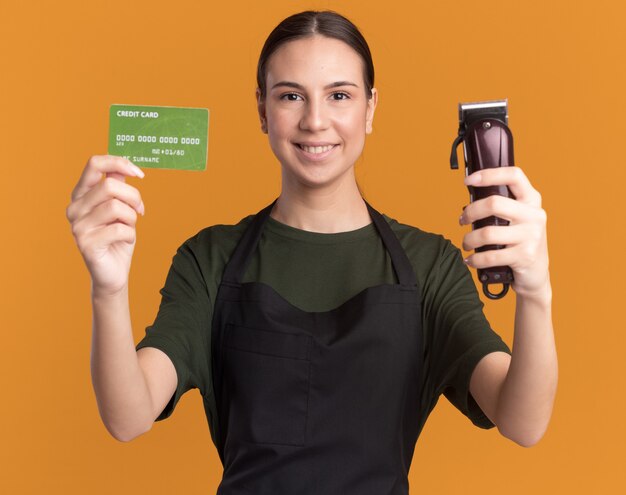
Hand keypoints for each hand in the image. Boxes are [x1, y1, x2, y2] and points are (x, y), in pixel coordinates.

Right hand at [66, 155, 145, 296]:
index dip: (119, 163)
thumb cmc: (118, 238)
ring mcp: (77, 226)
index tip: (139, 174)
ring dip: (131, 218)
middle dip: (133, 197)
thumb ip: (118, 186)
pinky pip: (119, 229)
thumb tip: (125, 166)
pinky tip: (124, 242)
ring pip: (116, 207)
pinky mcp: (86, 243)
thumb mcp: (121, 208)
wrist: (114, 272)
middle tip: (140, 210)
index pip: (94, 164)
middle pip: (110, 186)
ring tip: (128, 228)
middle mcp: (74, 208)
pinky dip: (130, 235)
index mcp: (81, 195)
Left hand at [458, 166, 549, 298]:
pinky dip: (475, 259)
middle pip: (493, 203)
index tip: (468, 180)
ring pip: (487, 233)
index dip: (489, 174)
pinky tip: (470, 260)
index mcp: (532, 200)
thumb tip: (470, 197)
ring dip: (469, 239)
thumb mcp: (516, 219)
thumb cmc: (519, 242)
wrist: (536, 274)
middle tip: (462, 220)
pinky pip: (490, 256)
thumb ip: (501, 207)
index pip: (514, 175)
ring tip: (466, 243)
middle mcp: (534, 215)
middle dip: (470, 212)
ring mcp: (531, 235)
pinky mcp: (524, 256)